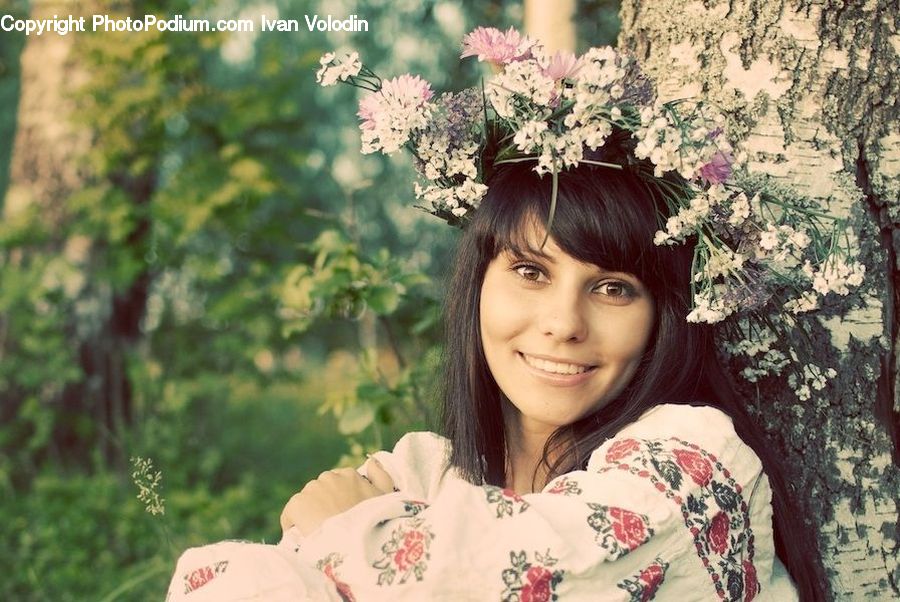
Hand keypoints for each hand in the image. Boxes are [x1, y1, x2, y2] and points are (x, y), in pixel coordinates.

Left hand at [280, 457, 394, 535]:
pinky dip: (293, 525)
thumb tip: (372, 461)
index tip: (343, 515)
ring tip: (319, 533)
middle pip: (320, 492)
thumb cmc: (375, 521)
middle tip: (331, 526)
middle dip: (323, 506)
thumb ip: (381, 476)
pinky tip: (302, 536)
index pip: (337, 484)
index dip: (339, 501)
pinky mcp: (297, 504)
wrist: (357, 541)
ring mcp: (312, 489)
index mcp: (349, 474)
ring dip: (310, 514)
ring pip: (306, 502)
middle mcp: (329, 477)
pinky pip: (290, 515)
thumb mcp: (387, 497)